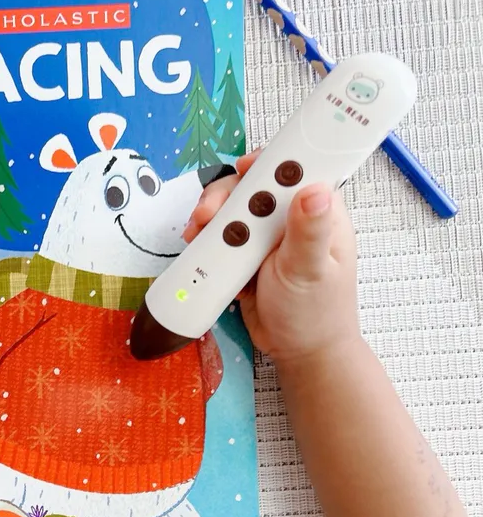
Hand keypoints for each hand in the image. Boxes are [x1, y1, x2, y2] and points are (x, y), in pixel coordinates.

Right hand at [184, 150, 359, 363]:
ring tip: (196, 234)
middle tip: (205, 215)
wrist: (299, 353)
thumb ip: (309, 230)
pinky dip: (207, 240)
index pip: (294, 171)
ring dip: (211, 219)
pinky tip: (197, 247)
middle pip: (253, 187)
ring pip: (234, 211)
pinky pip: (223, 237)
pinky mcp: (248, 255)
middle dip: (225, 196)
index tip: (243, 168)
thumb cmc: (316, 313)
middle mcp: (292, 219)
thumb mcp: (310, 270)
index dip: (268, 163)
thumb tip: (314, 189)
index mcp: (319, 213)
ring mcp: (268, 237)